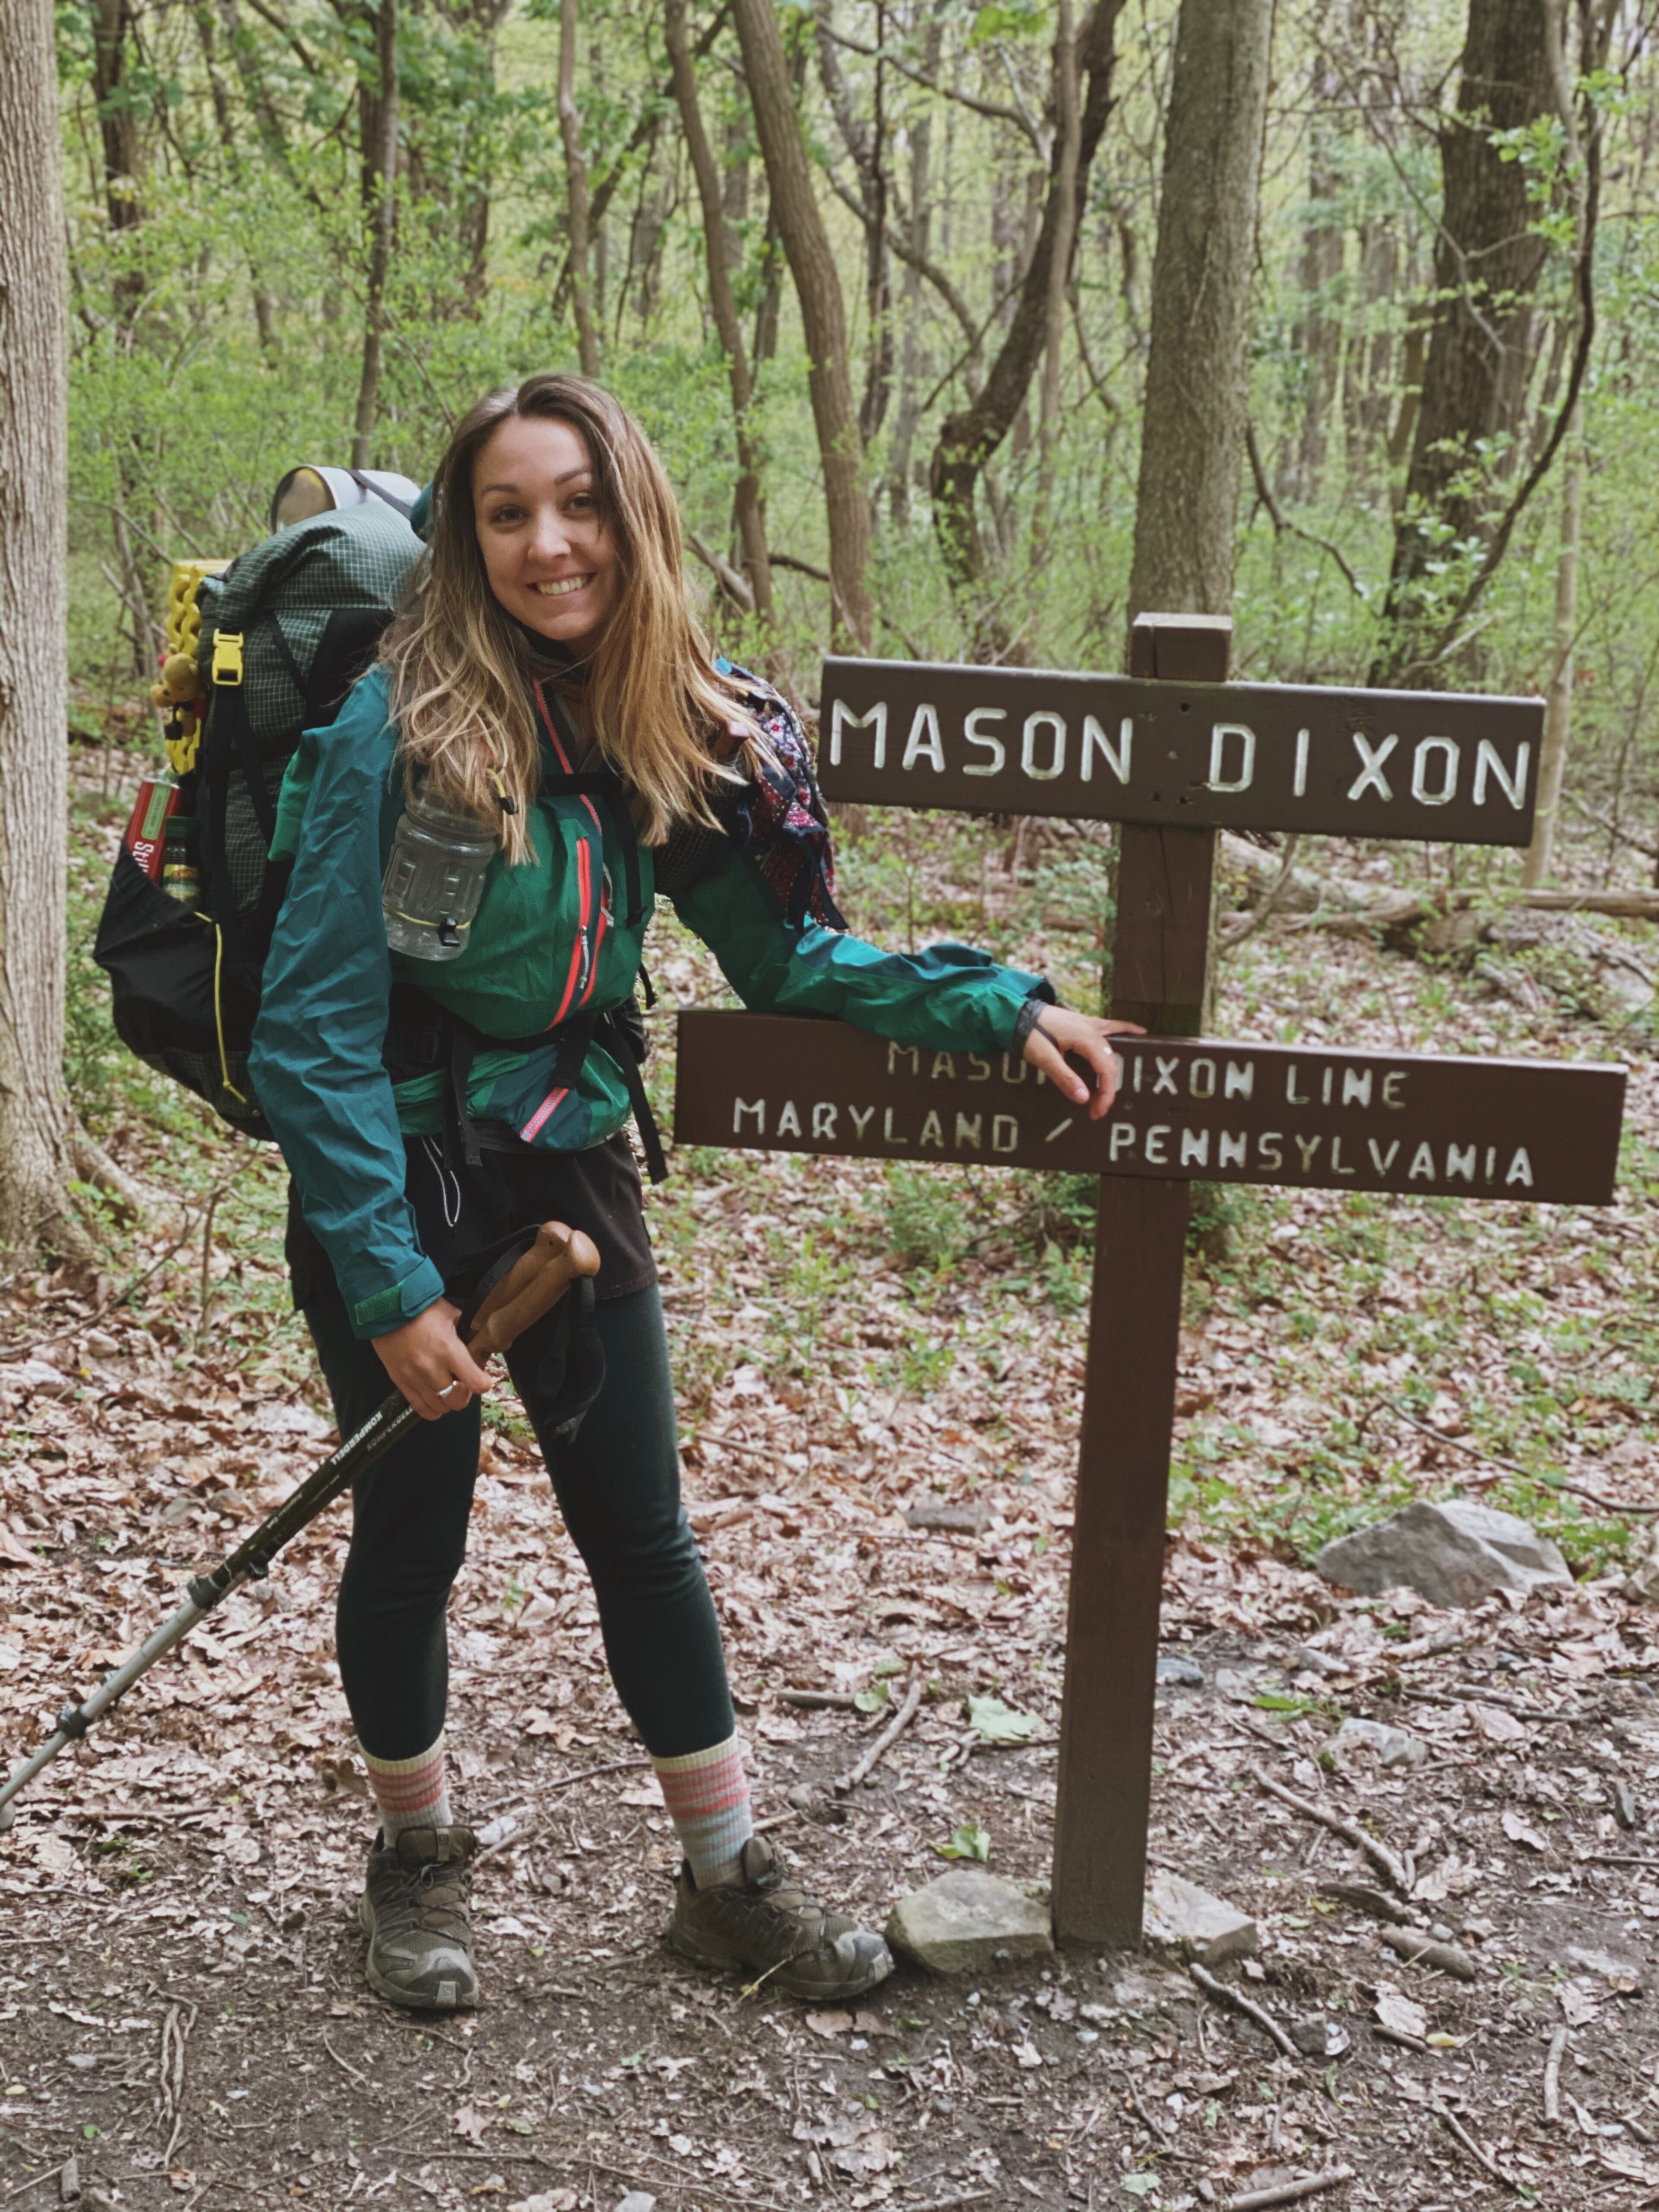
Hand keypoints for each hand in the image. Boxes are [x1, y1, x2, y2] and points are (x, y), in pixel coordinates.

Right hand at [371, 1300, 493, 1420]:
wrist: (387, 1308)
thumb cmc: (422, 1309)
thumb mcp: (451, 1315)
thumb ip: (465, 1333)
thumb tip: (476, 1345)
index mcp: (449, 1351)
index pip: (476, 1383)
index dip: (484, 1383)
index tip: (482, 1378)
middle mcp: (432, 1369)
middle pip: (457, 1401)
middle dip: (465, 1395)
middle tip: (463, 1384)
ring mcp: (414, 1378)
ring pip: (439, 1407)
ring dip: (448, 1402)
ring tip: (448, 1390)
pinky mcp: (400, 1382)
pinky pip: (418, 1407)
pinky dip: (430, 1409)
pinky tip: (435, 1401)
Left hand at [1021, 1007, 1144, 1119]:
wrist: (1017, 1013)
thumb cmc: (1028, 1034)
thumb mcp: (1044, 1058)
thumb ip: (1064, 1077)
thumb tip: (1084, 1098)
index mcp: (1086, 1038)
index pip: (1106, 1070)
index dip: (1106, 1093)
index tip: (1097, 1111)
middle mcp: (1093, 1029)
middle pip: (1111, 1063)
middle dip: (1107, 1089)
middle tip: (1097, 1109)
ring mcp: (1091, 1024)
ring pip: (1114, 1048)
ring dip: (1114, 1071)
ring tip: (1113, 1092)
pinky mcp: (1086, 1023)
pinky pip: (1112, 1026)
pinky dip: (1127, 1030)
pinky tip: (1140, 1032)